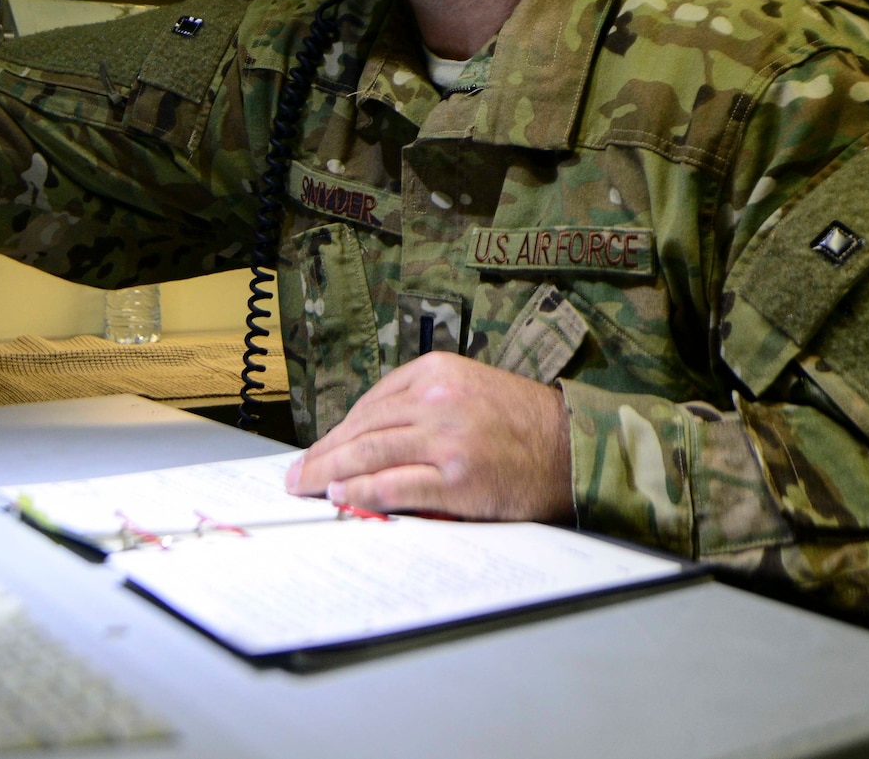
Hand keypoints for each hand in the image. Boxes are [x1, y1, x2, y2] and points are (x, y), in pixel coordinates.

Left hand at [285, 351, 575, 521]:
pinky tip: (342, 495)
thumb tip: (368, 437)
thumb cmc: (522, 423)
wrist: (573, 449)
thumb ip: (421, 404)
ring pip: (370, 454)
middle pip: (362, 428)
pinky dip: (362, 491)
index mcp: (435, 372)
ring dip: (329, 472)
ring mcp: (446, 439)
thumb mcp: (468, 388)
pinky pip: (395, 486)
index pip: (370, 404)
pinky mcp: (457, 478)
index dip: (336, 430)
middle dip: (323, 453)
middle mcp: (437, 400)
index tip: (317, 448)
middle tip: (296, 474)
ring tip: (306, 486)